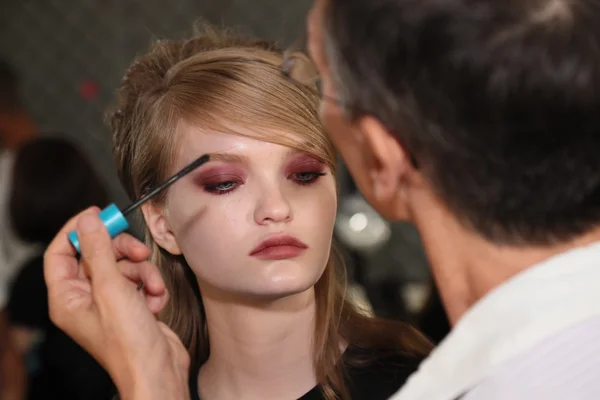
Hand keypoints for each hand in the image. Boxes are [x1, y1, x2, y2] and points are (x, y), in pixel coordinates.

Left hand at [44, 207, 189, 399]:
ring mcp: (109, 303)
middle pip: (97, 256)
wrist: (159, 370)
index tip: (98, 215)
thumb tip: (88, 222)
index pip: (60, 252)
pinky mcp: (131, 306)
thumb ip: (98, 251)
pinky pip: (138, 281)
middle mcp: (85, 299)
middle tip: (137, 250)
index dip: (77, 231)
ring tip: (152, 288)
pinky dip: (151, 287)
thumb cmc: (129, 344)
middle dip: (121, 252)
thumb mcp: (112, 289)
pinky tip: (156, 301)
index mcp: (67, 298)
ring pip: (123, 267)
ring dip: (143, 273)